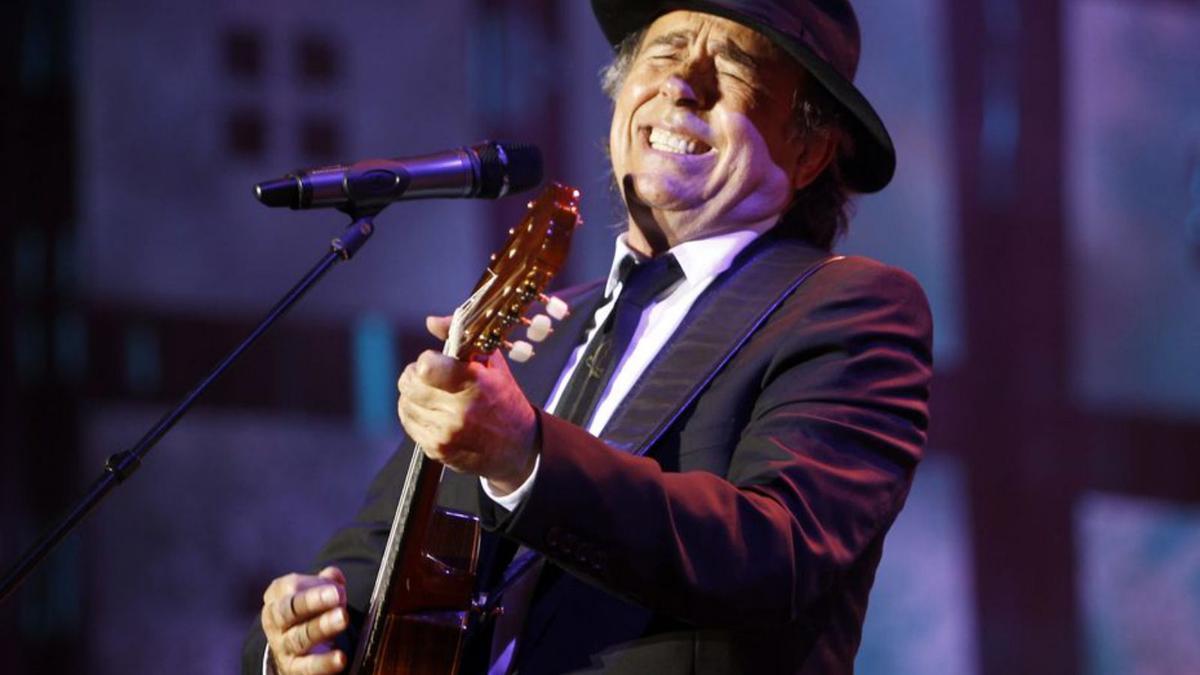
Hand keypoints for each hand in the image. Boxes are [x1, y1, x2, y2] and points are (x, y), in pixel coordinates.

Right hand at [260, 567, 348, 674]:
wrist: (291, 652)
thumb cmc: (307, 614)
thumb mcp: (312, 595)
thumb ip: (325, 582)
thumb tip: (334, 575)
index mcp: (277, 599)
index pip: (289, 588)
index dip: (312, 586)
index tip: (335, 587)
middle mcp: (275, 623)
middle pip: (290, 611)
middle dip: (313, 602)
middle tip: (338, 595)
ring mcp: (282, 647)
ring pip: (299, 637)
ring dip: (322, 627)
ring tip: (343, 618)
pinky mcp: (293, 669)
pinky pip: (307, 668)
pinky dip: (324, 663)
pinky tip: (340, 658)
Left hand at [396, 315, 537, 494]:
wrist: (518, 446)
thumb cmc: (504, 400)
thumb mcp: (493, 363)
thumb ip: (461, 335)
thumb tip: (431, 321)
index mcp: (475, 383)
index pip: (425, 367)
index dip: (426, 360)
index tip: (435, 361)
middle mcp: (460, 410)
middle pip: (409, 385)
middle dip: (415, 376)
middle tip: (429, 377)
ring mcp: (447, 433)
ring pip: (405, 403)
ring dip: (414, 396)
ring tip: (432, 395)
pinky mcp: (438, 449)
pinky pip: (409, 423)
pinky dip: (415, 414)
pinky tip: (432, 412)